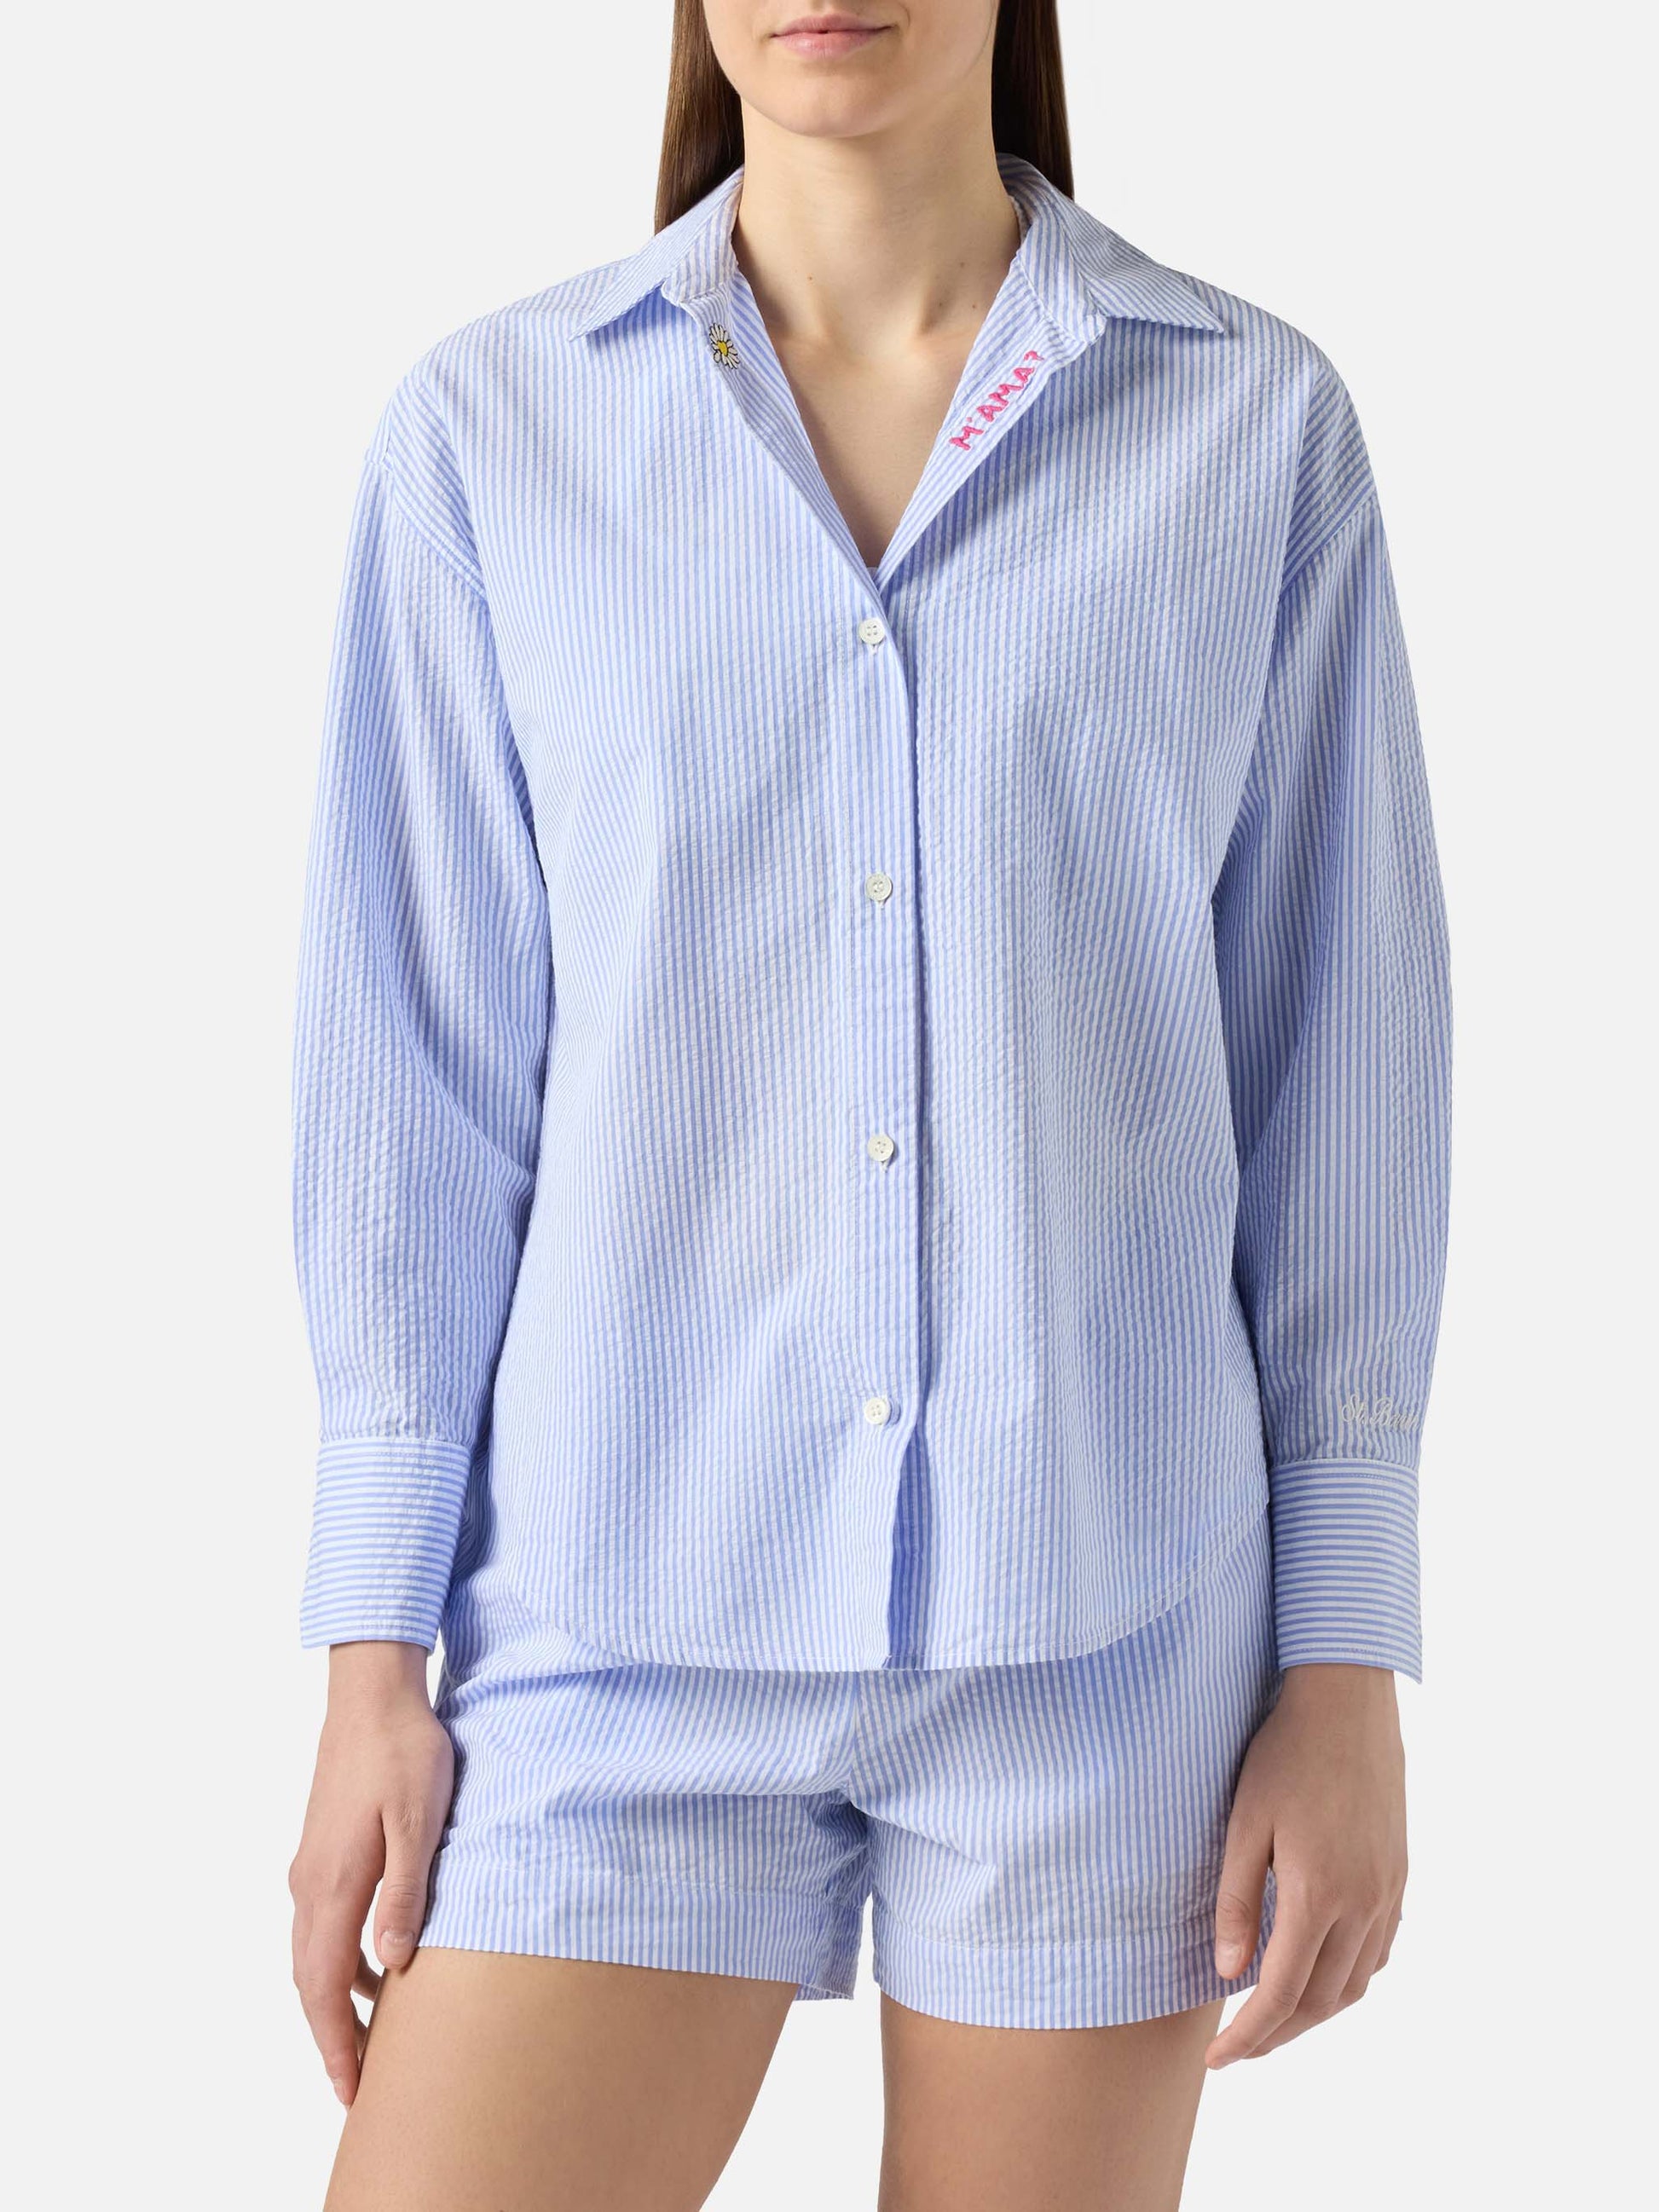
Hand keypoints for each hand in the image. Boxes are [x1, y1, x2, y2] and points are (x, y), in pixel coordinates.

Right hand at [288, 1641, 453, 2105]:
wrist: (373, 1691)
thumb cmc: (404, 1751)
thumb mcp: (419, 1823)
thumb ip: (405, 1895)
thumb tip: (394, 1966)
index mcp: (333, 1884)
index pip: (322, 1988)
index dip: (336, 2045)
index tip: (351, 2091)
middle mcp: (310, 1883)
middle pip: (310, 1982)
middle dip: (332, 2037)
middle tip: (359, 2086)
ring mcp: (311, 1865)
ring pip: (313, 1954)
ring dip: (335, 2001)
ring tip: (371, 2039)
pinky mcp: (322, 1848)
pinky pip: (322, 1923)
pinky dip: (339, 1960)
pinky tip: (374, 1966)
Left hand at [1207, 1663, 1406, 2066]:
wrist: (1348, 1702)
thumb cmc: (1285, 1754)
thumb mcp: (1243, 1823)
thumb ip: (1235, 1902)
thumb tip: (1228, 1975)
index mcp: (1319, 1894)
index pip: (1281, 1995)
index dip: (1248, 2036)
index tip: (1216, 2060)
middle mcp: (1363, 1904)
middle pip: (1322, 2001)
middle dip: (1278, 2034)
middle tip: (1238, 2048)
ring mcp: (1388, 1892)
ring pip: (1356, 1983)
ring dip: (1315, 2012)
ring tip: (1273, 2018)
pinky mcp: (1399, 1875)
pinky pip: (1378, 1951)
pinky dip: (1347, 1979)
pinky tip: (1320, 1972)